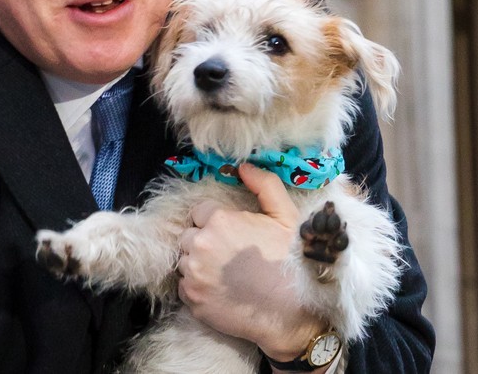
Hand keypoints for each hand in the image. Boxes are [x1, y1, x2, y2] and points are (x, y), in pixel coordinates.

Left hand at [177, 163, 325, 361]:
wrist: (293, 312)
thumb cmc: (291, 260)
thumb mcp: (285, 215)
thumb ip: (263, 185)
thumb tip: (243, 166)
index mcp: (218, 220)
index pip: (200, 212)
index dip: (216, 221)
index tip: (232, 234)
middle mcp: (200, 245)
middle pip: (189, 236)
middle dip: (204, 241)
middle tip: (228, 254)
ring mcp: (194, 274)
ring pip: (184, 260)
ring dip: (198, 263)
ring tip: (225, 273)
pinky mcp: (192, 300)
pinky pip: (184, 286)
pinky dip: (197, 287)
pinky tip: (220, 289)